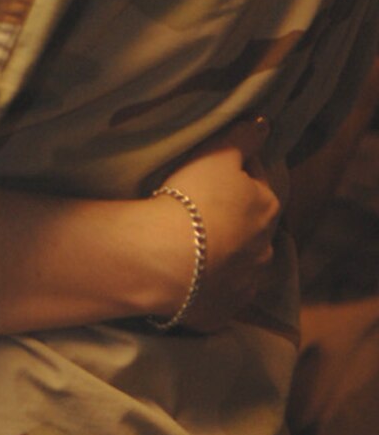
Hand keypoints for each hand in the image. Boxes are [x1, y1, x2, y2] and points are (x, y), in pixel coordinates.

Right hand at [151, 118, 283, 330]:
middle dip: (233, 218)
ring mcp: (244, 284)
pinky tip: (186, 277)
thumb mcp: (216, 155)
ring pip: (239, 263)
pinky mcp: (221, 311)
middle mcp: (265, 249)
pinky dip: (206, 286)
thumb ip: (243, 137)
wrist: (167, 261)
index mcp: (267, 208)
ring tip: (192, 245)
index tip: (211, 169)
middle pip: (250, 226)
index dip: (235, 171)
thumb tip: (264, 124)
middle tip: (199, 207)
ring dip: (224, 255)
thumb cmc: (193, 200)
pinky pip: (216, 294)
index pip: (257, 180)